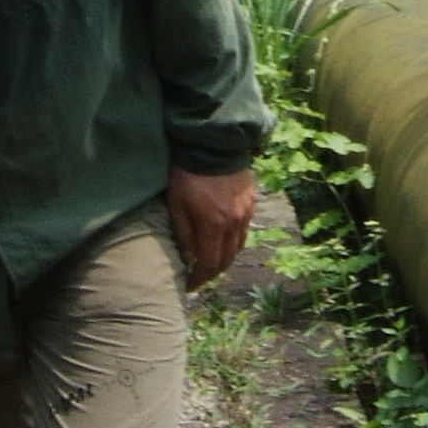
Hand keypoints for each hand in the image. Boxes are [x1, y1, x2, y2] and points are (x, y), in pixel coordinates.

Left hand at [167, 165, 258, 288]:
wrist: (213, 142)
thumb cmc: (188, 173)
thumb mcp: (177, 203)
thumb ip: (183, 234)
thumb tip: (188, 259)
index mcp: (214, 225)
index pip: (209, 264)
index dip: (199, 279)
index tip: (188, 285)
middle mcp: (234, 223)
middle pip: (227, 260)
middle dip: (212, 273)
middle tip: (199, 276)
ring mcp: (245, 213)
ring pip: (238, 247)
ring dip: (224, 258)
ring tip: (211, 261)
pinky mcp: (251, 202)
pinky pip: (244, 231)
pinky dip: (234, 242)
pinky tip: (224, 241)